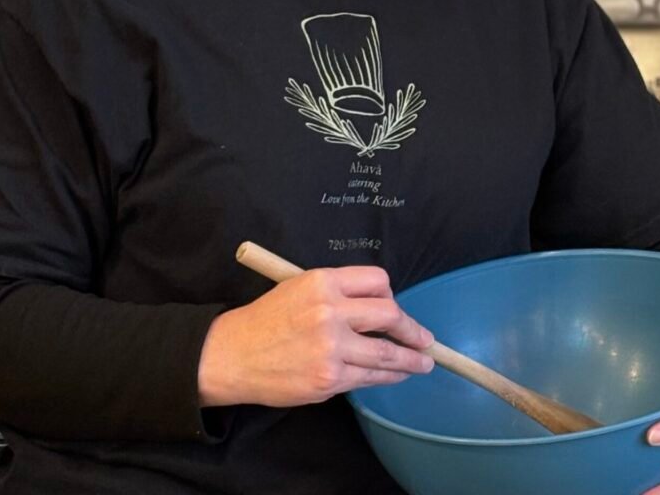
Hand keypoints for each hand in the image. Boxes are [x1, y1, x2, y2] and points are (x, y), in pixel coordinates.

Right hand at [197, 266, 434, 407]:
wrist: (234, 354)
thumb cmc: (268, 319)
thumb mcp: (299, 287)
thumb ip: (337, 294)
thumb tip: (378, 309)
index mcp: (323, 281)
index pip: (377, 281)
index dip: (391, 296)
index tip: (396, 309)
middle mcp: (330, 310)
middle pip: (390, 315)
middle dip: (413, 330)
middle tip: (425, 340)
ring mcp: (331, 346)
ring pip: (386, 352)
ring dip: (411, 360)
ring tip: (423, 363)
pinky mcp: (329, 378)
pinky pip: (370, 377)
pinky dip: (388, 377)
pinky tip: (395, 376)